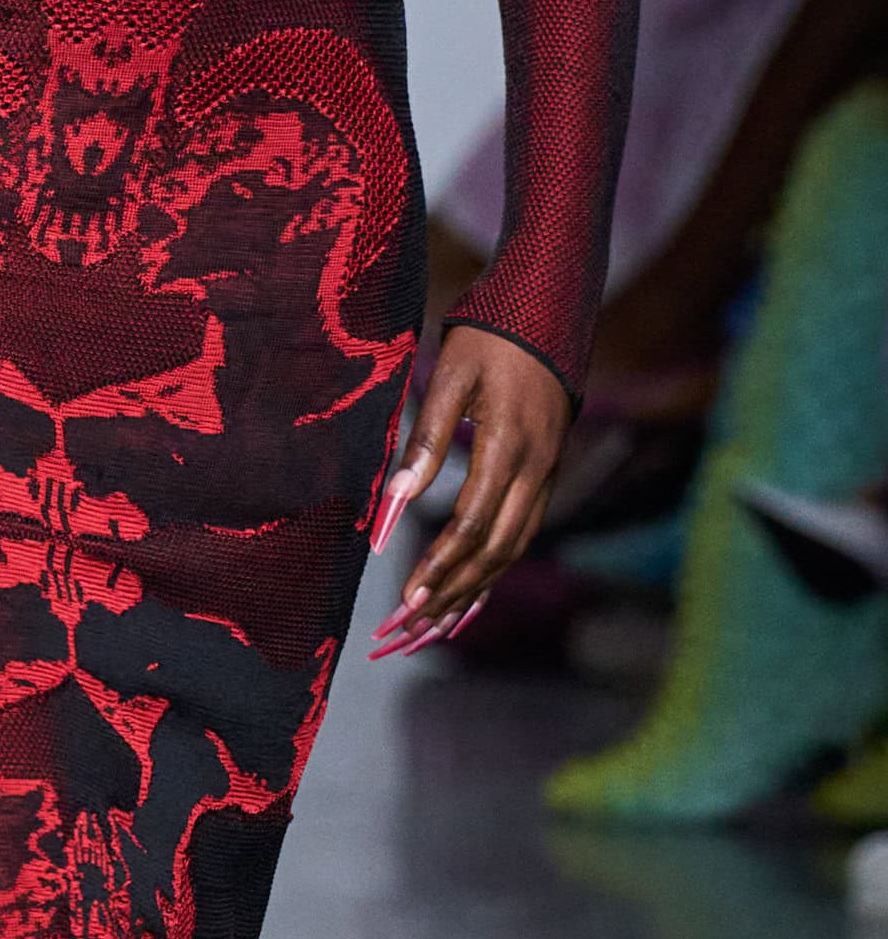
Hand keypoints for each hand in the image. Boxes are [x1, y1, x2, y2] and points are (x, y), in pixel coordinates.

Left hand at [367, 327, 569, 654]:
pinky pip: (522, 534)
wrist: (546, 312)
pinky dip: (495, 568)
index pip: (472, 525)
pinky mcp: (546, 474)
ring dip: (473, 588)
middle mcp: (536, 470)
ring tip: (432, 624)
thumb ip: (425, 440)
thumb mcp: (450, 378)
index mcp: (510, 447)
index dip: (439, 565)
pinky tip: (471, 594)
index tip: (407, 597)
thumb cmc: (489, 339)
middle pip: (495, 550)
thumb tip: (393, 502)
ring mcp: (547, 475)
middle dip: (451, 591)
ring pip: (513, 549)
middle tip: (409, 626)